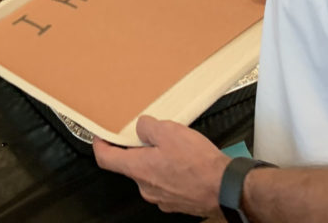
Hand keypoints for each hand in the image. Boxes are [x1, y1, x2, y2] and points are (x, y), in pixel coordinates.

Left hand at [93, 116, 230, 216]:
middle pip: (131, 165)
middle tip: (150, 135)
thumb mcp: (169, 131)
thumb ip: (147, 126)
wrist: (226, 188)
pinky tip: (185, 162)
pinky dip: (171, 171)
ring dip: (157, 160)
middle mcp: (146, 187)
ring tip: (175, 148)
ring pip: (150, 173)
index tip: (101, 137)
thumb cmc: (199, 165)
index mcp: (138, 169)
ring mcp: (161, 197)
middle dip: (138, 149)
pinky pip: (166, 182)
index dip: (100, 145)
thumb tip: (141, 126)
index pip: (105, 159)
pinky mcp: (177, 201)